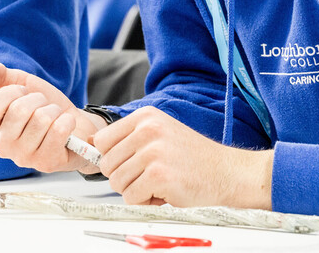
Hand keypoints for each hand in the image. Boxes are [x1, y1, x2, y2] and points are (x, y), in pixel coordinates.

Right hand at [0, 62, 103, 173]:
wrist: (74, 125)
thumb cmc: (43, 106)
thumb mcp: (22, 84)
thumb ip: (0, 75)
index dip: (11, 91)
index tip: (22, 92)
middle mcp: (1, 146)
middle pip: (19, 110)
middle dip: (38, 99)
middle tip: (42, 105)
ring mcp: (23, 157)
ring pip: (41, 119)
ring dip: (54, 110)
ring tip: (54, 117)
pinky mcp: (45, 163)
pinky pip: (58, 130)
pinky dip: (67, 121)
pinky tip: (65, 126)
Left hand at [93, 106, 273, 208]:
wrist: (226, 172)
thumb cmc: (191, 157)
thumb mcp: (159, 134)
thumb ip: (129, 138)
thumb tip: (92, 147)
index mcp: (145, 117)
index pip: (102, 140)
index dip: (112, 158)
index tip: (127, 164)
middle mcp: (147, 130)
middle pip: (106, 164)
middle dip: (124, 177)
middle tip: (148, 177)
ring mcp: (153, 152)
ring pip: (117, 182)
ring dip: (135, 190)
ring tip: (158, 183)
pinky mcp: (159, 175)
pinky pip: (131, 197)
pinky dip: (145, 201)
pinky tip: (164, 192)